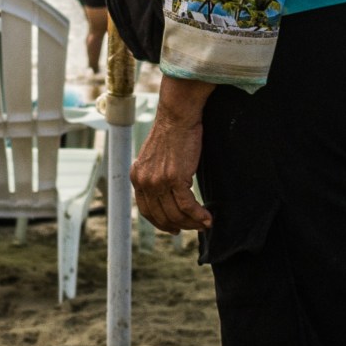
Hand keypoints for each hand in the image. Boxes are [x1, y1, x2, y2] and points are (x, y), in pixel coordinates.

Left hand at [131, 99, 211, 233]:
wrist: (177, 116)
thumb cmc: (172, 133)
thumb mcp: (155, 158)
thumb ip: (155, 176)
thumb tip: (167, 193)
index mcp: (137, 177)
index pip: (146, 210)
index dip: (161, 223)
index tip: (174, 228)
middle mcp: (144, 182)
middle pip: (162, 216)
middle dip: (180, 226)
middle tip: (194, 228)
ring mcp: (158, 181)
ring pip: (176, 214)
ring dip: (192, 223)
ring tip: (204, 224)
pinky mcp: (175, 179)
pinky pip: (187, 206)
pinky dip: (198, 215)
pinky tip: (208, 219)